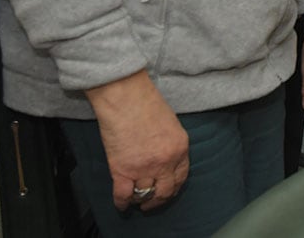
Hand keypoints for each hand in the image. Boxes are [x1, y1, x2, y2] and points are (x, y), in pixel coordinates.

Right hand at [84, 70, 188, 211]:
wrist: (126, 98)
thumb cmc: (146, 103)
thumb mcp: (171, 124)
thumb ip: (171, 144)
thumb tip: (165, 158)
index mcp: (180, 148)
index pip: (181, 176)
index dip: (173, 187)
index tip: (167, 191)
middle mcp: (166, 161)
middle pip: (166, 191)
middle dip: (159, 200)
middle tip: (152, 203)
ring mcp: (145, 167)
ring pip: (145, 195)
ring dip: (141, 201)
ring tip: (136, 201)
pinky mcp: (123, 170)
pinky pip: (123, 195)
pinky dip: (122, 203)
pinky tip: (122, 205)